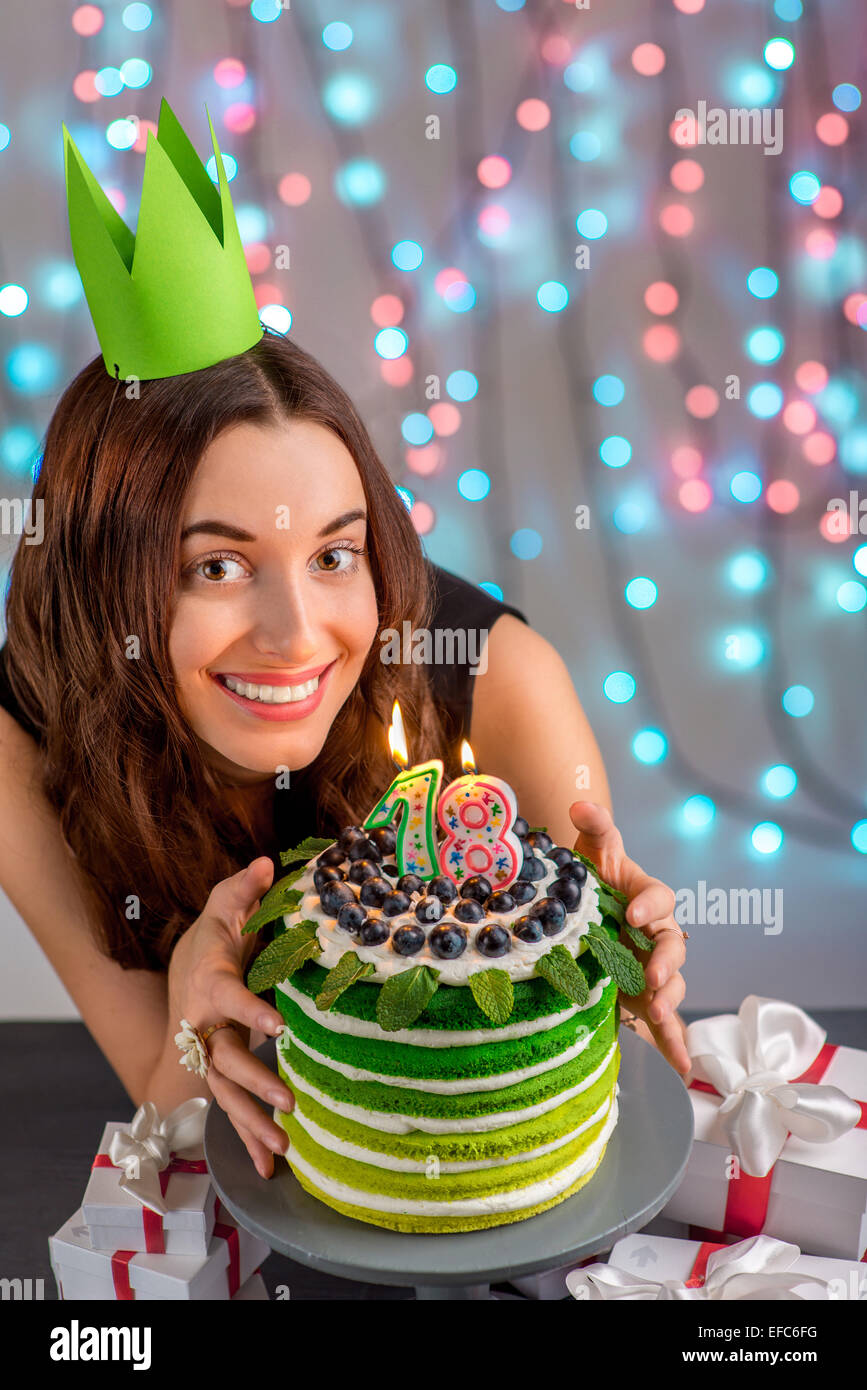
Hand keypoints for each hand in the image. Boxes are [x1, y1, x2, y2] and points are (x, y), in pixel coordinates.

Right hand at [168, 857, 294, 1178]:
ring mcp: (210, 1054)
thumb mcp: (224, 908)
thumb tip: (268, 862)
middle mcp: (205, 1025)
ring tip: (281, 1149)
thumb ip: (244, 889)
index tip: (279, 1024)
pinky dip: (247, 1138)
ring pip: (226, 1093)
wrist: (186, 973)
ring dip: (251, 1123)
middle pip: (224, 1059)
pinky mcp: (220, 1072)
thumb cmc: (212, 939)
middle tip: (288, 1103)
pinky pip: (232, 1109)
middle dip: (254, 1084)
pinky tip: (268, 1166)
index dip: (252, 1011)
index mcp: (211, 983)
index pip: (231, 998)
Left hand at [569, 801, 689, 1076]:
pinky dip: (674, 1047)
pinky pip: (665, 1025)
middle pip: (672, 947)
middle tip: (652, 974)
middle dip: (665, 961)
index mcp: (646, 897)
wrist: (585, 913)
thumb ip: (594, 828)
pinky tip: (682, 1070)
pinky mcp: (645, 1000)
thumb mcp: (590, 854)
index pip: (659, 897)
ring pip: (672, 986)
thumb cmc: (592, 880)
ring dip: (669, 1002)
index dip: (649, 904)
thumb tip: (580, 804)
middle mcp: (656, 934)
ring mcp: (653, 969)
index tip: (632, 913)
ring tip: (659, 1015)